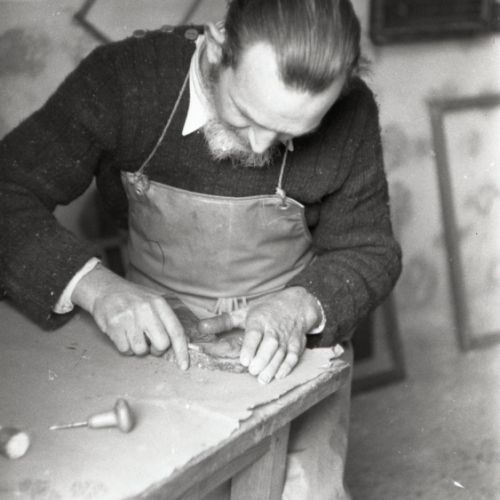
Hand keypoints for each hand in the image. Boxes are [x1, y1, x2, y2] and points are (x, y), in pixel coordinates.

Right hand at [71, 264, 188, 367]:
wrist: (104, 289)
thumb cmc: (132, 298)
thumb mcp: (153, 301)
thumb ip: (166, 319)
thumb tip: (182, 342)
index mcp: (159, 303)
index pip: (176, 331)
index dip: (182, 351)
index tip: (184, 365)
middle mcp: (146, 309)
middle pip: (162, 344)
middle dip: (157, 350)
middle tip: (150, 344)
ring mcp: (130, 317)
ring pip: (141, 350)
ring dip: (138, 348)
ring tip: (133, 336)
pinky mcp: (114, 325)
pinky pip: (125, 350)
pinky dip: (125, 347)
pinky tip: (123, 335)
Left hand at [199, 287, 321, 382]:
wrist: (296, 304)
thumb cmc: (265, 310)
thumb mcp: (243, 313)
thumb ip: (221, 322)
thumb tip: (199, 328)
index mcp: (259, 320)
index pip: (254, 334)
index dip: (250, 347)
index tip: (244, 360)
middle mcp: (273, 329)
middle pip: (270, 345)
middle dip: (262, 358)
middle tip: (252, 371)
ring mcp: (286, 337)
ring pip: (281, 353)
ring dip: (273, 366)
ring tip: (262, 379)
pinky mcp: (296, 344)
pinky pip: (294, 356)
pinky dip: (288, 366)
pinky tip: (279, 376)